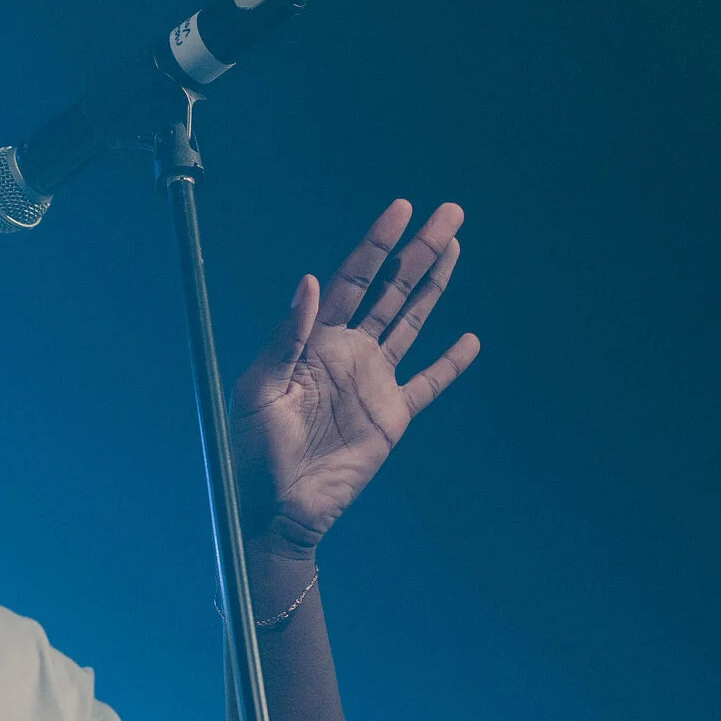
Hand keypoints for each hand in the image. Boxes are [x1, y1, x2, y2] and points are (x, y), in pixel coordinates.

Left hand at [232, 200, 479, 551]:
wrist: (276, 510)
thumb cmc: (252, 453)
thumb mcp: (258, 391)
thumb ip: (285, 339)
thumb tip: (312, 282)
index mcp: (314, 342)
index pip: (352, 280)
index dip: (376, 244)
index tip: (400, 210)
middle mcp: (347, 353)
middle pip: (391, 290)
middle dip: (418, 251)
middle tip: (449, 213)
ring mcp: (372, 383)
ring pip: (411, 322)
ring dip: (434, 286)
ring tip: (455, 246)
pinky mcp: (390, 417)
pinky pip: (427, 384)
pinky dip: (449, 364)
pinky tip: (468, 342)